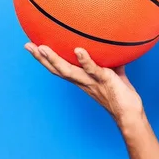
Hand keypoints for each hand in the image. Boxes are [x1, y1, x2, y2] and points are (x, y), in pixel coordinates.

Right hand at [24, 43, 142, 122]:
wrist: (130, 113)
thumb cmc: (122, 94)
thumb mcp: (115, 74)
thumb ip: (110, 62)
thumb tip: (114, 47)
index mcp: (83, 80)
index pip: (61, 68)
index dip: (47, 60)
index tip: (34, 48)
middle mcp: (83, 81)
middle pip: (57, 69)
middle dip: (41, 58)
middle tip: (28, 46)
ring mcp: (92, 81)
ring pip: (68, 71)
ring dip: (54, 59)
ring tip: (42, 47)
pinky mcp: (104, 80)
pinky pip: (92, 69)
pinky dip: (85, 60)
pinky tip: (79, 50)